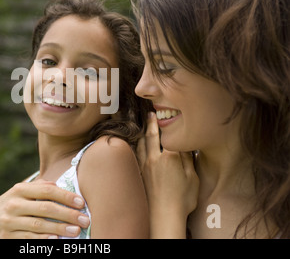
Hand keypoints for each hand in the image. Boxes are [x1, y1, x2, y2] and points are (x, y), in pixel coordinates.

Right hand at [0, 179, 89, 238]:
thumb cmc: (13, 204)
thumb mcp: (21, 192)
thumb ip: (39, 187)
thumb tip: (61, 185)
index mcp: (19, 190)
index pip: (47, 191)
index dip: (66, 196)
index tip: (81, 203)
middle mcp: (13, 205)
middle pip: (45, 208)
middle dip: (67, 214)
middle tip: (84, 220)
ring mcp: (9, 222)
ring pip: (38, 225)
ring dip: (59, 228)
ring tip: (75, 231)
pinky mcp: (7, 238)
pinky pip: (28, 239)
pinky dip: (43, 240)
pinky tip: (56, 240)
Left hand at [136, 112, 198, 237]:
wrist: (164, 216)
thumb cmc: (182, 199)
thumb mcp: (192, 177)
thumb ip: (188, 159)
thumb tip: (186, 146)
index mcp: (170, 156)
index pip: (167, 134)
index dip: (166, 123)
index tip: (165, 113)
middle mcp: (154, 158)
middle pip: (151, 135)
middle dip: (151, 123)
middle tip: (151, 114)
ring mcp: (145, 166)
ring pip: (141, 144)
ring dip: (142, 133)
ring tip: (144, 126)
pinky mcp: (140, 173)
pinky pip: (137, 154)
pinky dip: (137, 146)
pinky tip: (138, 145)